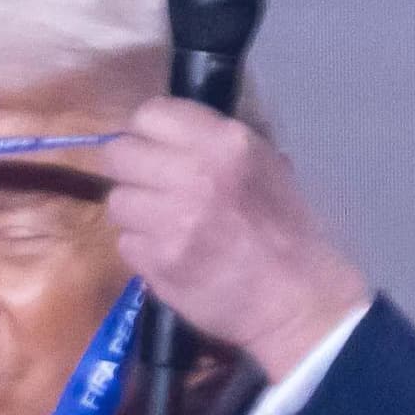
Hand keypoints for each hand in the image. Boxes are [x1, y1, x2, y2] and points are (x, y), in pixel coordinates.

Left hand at [102, 98, 368, 380]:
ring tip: (163, 227)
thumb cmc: (287, 232)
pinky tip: (170, 255)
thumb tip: (163, 137)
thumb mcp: (265, 166)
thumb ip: (214, 144)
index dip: (146, 133)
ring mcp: (173, 219)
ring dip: (134, 215)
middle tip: (149, 189)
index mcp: (225, 142)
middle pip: (120, 154)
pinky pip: (126, 243)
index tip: (154, 150)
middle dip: (130, 171)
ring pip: (117, 201)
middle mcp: (195, 173)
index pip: (150, 114)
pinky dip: (142, 250)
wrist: (297, 300)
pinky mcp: (158, 261)